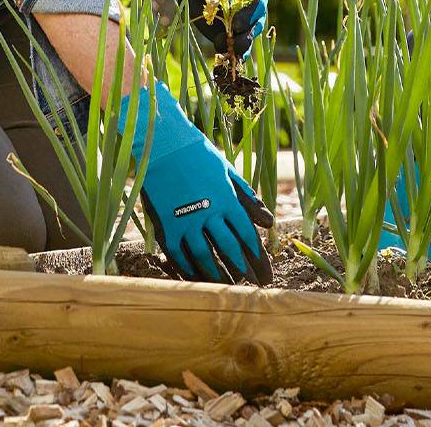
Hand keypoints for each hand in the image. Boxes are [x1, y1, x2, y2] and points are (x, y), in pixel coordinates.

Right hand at [119, 81, 273, 283]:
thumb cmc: (197, 154)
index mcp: (226, 199)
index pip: (247, 235)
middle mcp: (208, 213)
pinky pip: (178, 255)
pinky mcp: (166, 225)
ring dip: (218, 275)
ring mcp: (185, 220)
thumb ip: (247, 197)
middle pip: (229, 249)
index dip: (257, 257)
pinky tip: (197, 278)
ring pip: (205, 257)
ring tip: (228, 287)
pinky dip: (189, 269)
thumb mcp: (227, 171)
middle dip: (243, 270)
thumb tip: (269, 222)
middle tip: (251, 287)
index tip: (264, 272)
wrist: (161, 143)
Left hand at [160, 0, 267, 57]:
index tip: (236, 24)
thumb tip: (233, 4)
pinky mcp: (229, 34)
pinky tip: (229, 59)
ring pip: (247, 38)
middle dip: (246, 36)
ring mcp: (242, 24)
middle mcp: (252, 10)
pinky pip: (234, 46)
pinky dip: (232, 53)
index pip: (257, 7)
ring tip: (229, 52)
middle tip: (234, 42)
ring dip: (239, 47)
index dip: (248, 17)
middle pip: (255, 26)